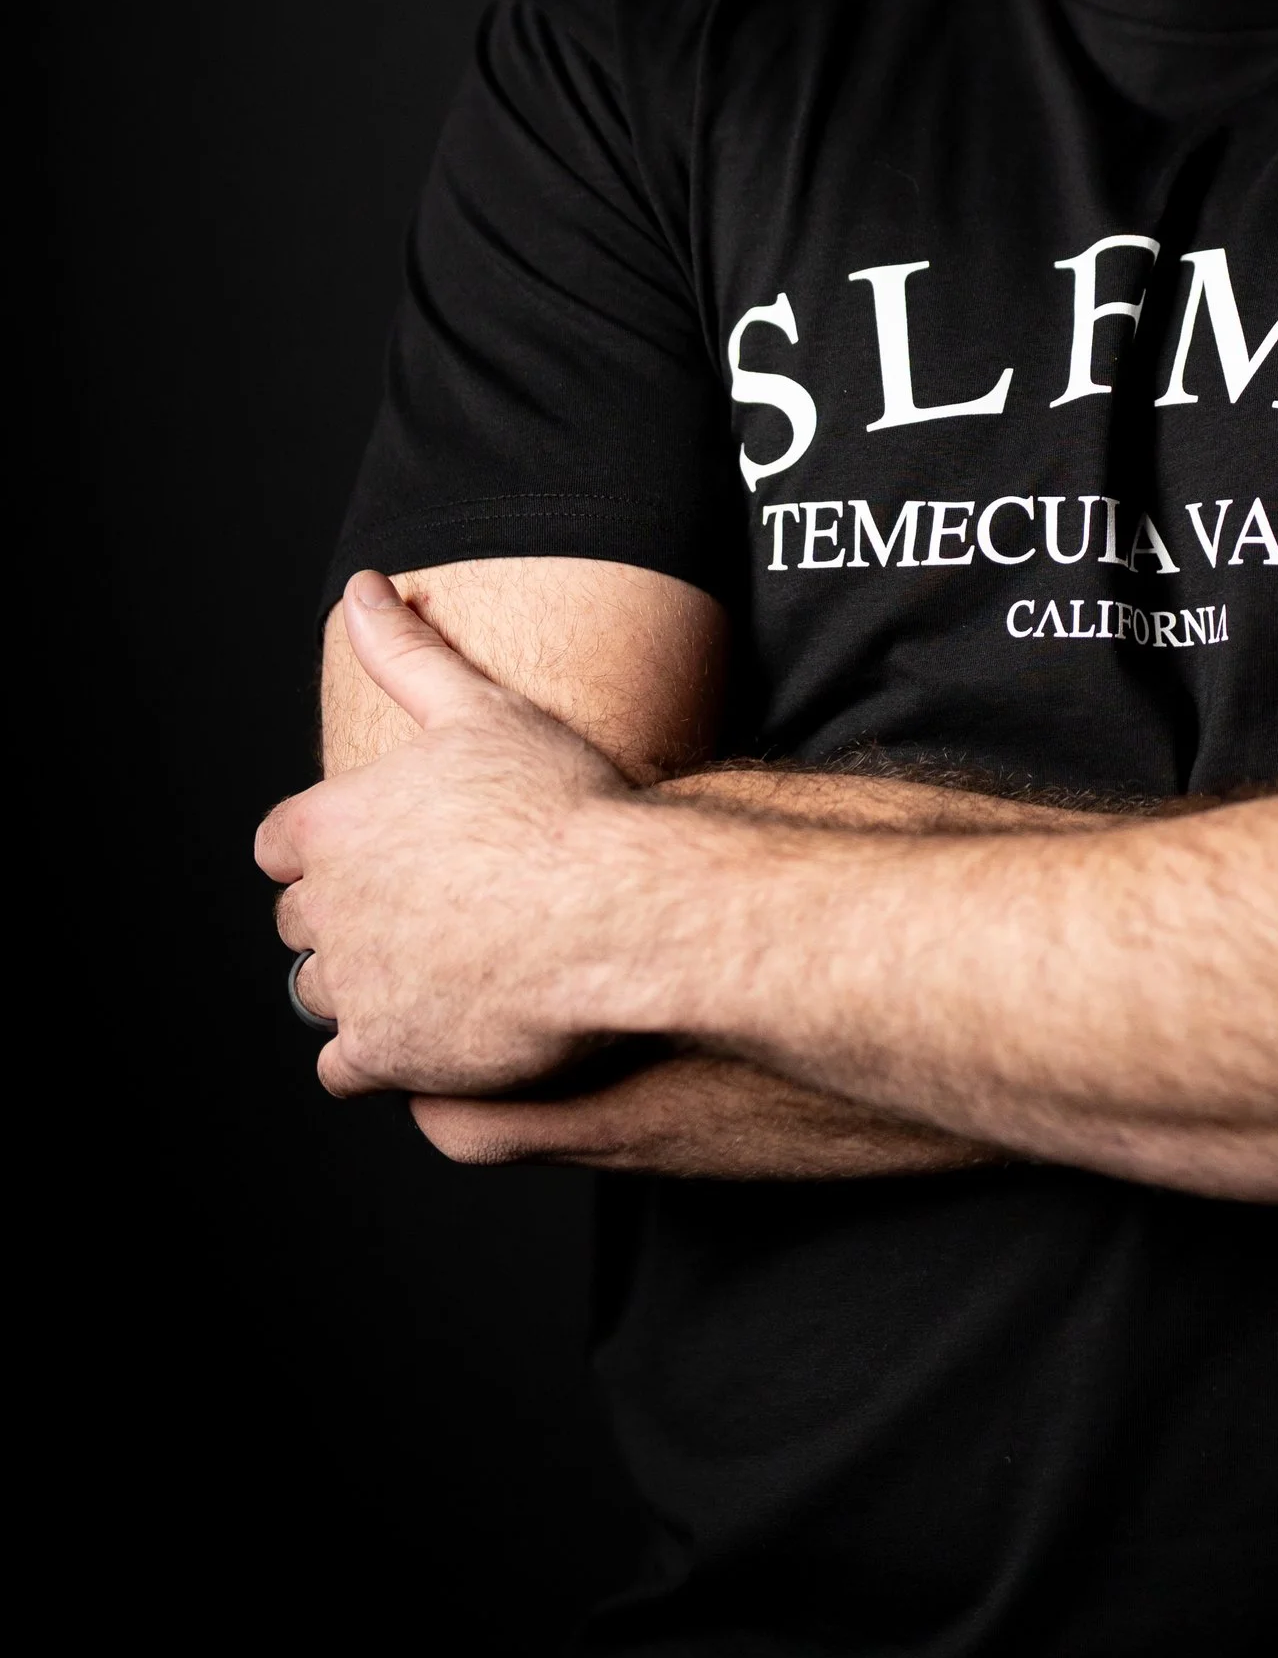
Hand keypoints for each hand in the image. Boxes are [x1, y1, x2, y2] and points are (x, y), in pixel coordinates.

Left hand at [259, 570, 691, 1100]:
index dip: (327, 851)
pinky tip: (432, 1030)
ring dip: (362, 984)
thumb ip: (408, 653)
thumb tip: (361, 590)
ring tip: (439, 968)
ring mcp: (353, 983)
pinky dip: (376, 1055)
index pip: (279, 844)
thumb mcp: (481, 709)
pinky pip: (344, 1068)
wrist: (617, 907)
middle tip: (429, 910)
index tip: (380, 856)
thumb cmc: (560, 805)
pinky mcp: (387, 1050)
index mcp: (333, 821)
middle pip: (300, 920)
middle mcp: (327, 904)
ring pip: (320, 993)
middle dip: (347, 917)